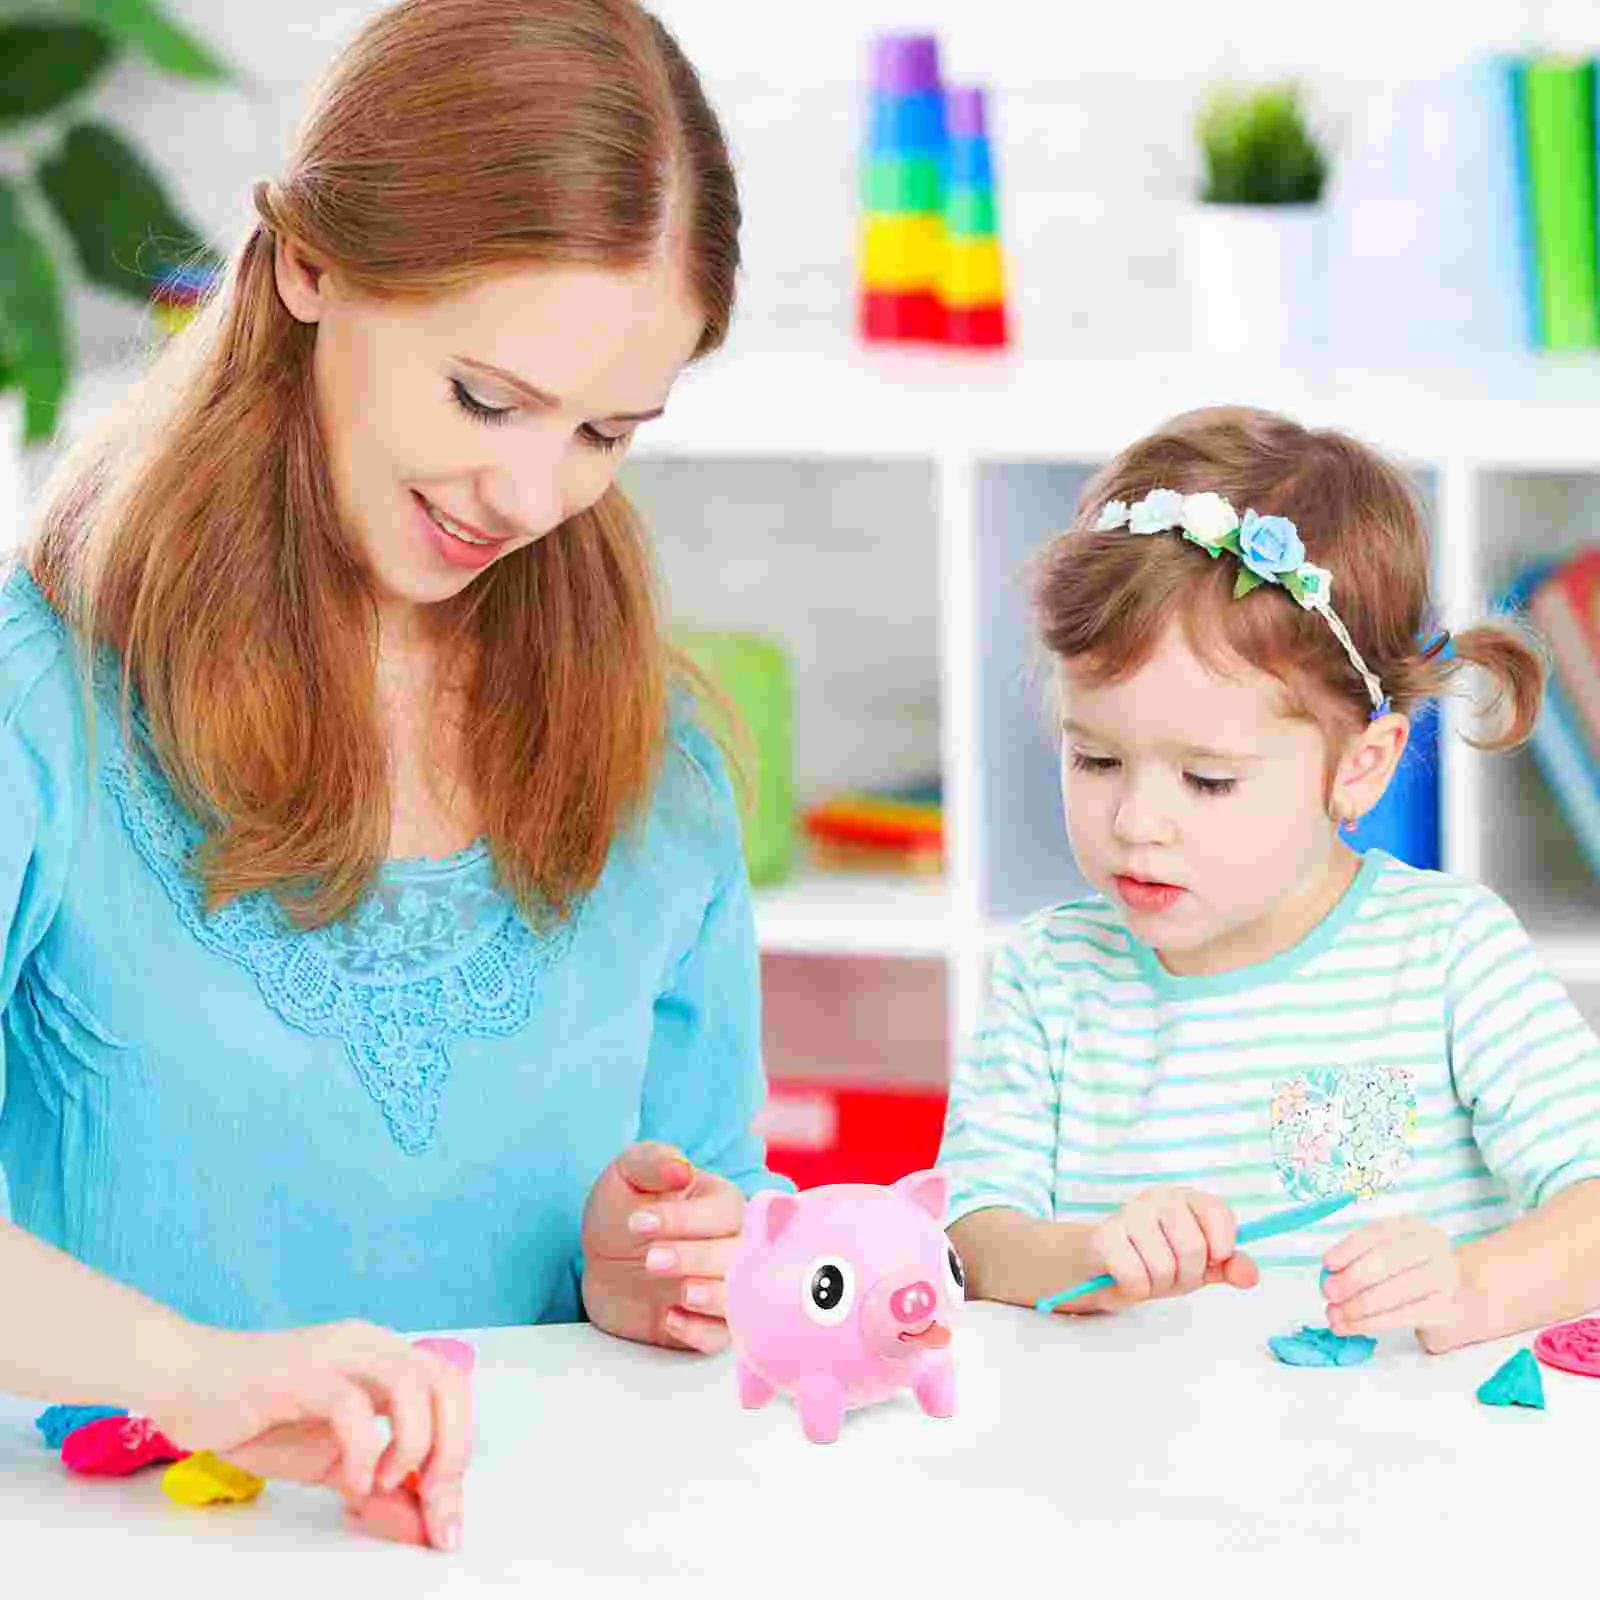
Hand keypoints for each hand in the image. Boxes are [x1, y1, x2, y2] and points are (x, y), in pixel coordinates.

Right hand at [145, 1319, 470, 1551]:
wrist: (183, 1385)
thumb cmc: (256, 1418)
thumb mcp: (328, 1461)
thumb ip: (377, 1486)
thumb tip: (422, 1525)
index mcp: (384, 1358)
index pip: (451, 1395)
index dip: (459, 1455)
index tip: (446, 1520)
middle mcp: (371, 1346)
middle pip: (448, 1383)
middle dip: (453, 1450)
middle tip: (431, 1502)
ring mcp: (338, 1355)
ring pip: (414, 1382)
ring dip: (415, 1444)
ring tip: (385, 1484)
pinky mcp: (300, 1373)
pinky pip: (353, 1404)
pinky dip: (365, 1448)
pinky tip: (352, 1481)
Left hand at [581, 1140, 744, 1353]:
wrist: (602, 1262)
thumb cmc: (623, 1210)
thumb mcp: (628, 1175)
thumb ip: (653, 1162)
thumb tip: (681, 1167)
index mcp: (721, 1203)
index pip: (724, 1211)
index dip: (685, 1219)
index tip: (638, 1222)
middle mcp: (732, 1245)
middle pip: (739, 1256)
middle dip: (697, 1258)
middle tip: (650, 1259)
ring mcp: (721, 1287)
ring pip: (742, 1297)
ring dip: (715, 1297)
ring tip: (681, 1293)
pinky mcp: (706, 1324)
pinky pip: (720, 1336)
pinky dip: (702, 1332)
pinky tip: (670, 1318)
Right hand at [1080, 1186, 1258, 1309]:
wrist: (1099, 1264)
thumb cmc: (1153, 1259)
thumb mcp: (1197, 1265)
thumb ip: (1228, 1267)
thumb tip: (1250, 1275)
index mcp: (1185, 1198)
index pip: (1218, 1212)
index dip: (1221, 1246)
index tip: (1210, 1260)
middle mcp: (1157, 1198)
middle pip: (1193, 1247)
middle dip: (1186, 1276)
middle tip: (1171, 1274)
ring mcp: (1128, 1213)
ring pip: (1163, 1266)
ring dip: (1158, 1285)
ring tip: (1147, 1276)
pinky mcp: (1103, 1236)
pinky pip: (1135, 1276)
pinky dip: (1135, 1289)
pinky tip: (1126, 1279)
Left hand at [1322, 1216, 1462, 1338]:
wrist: (1456, 1289)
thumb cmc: (1408, 1267)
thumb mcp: (1387, 1250)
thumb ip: (1360, 1257)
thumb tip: (1329, 1275)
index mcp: (1413, 1227)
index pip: (1378, 1233)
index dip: (1350, 1248)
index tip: (1326, 1264)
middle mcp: (1433, 1248)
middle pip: (1387, 1261)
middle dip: (1352, 1279)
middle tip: (1327, 1293)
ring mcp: (1444, 1279)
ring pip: (1395, 1293)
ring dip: (1358, 1307)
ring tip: (1333, 1315)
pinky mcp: (1446, 1309)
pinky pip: (1403, 1317)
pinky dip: (1371, 1324)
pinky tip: (1350, 1327)